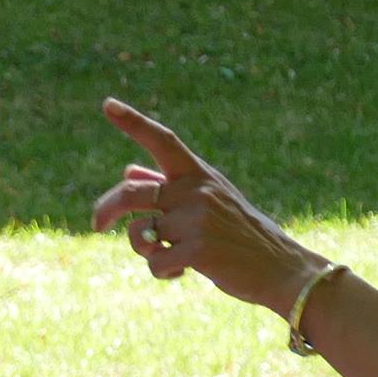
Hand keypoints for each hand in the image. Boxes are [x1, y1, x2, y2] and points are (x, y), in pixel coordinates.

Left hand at [93, 99, 320, 317]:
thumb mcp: (209, 201)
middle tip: (97, 225)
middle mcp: (197, 190)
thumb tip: (128, 170)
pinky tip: (184, 271)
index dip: (133, 122)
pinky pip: (154, 262)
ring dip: (143, 249)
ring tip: (168, 254)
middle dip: (105, 210)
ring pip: (139, 232)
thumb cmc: (240, 235)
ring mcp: (198, 219)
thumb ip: (167, 187)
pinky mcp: (198, 249)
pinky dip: (162, 272)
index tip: (107, 104)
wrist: (280, 268)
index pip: (162, 141)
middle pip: (130, 194)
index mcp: (199, 175)